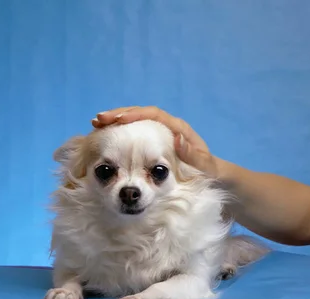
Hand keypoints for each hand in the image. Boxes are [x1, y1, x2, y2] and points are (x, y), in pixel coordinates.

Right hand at [92, 106, 218, 176]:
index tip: (119, 119)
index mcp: (177, 127)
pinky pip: (133, 132)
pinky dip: (119, 132)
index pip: (154, 115)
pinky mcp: (152, 141)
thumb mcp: (203, 165)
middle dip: (118, 114)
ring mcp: (158, 133)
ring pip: (134, 121)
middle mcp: (167, 126)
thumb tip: (177, 138)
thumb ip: (192, 154)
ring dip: (115, 121)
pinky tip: (104, 135)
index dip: (135, 114)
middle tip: (99, 119)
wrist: (212, 174)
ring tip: (97, 124)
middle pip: (140, 114)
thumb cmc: (208, 170)